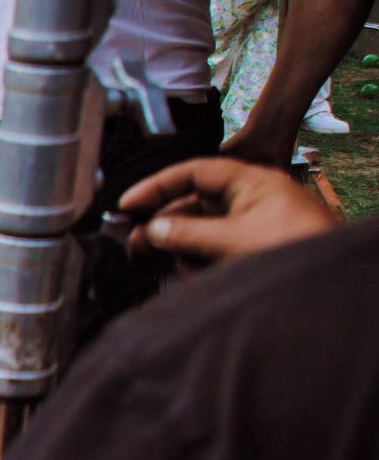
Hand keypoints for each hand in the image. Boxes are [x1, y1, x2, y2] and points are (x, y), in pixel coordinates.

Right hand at [122, 156, 333, 269]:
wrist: (332, 287)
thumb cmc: (296, 251)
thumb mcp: (231, 241)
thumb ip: (186, 234)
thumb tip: (154, 230)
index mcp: (251, 183)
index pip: (193, 173)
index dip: (157, 186)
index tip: (129, 204)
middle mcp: (252, 199)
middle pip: (195, 204)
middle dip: (168, 225)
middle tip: (139, 242)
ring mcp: (255, 225)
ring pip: (204, 230)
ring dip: (186, 249)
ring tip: (181, 267)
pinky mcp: (256, 249)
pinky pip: (218, 249)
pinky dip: (204, 261)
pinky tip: (199, 275)